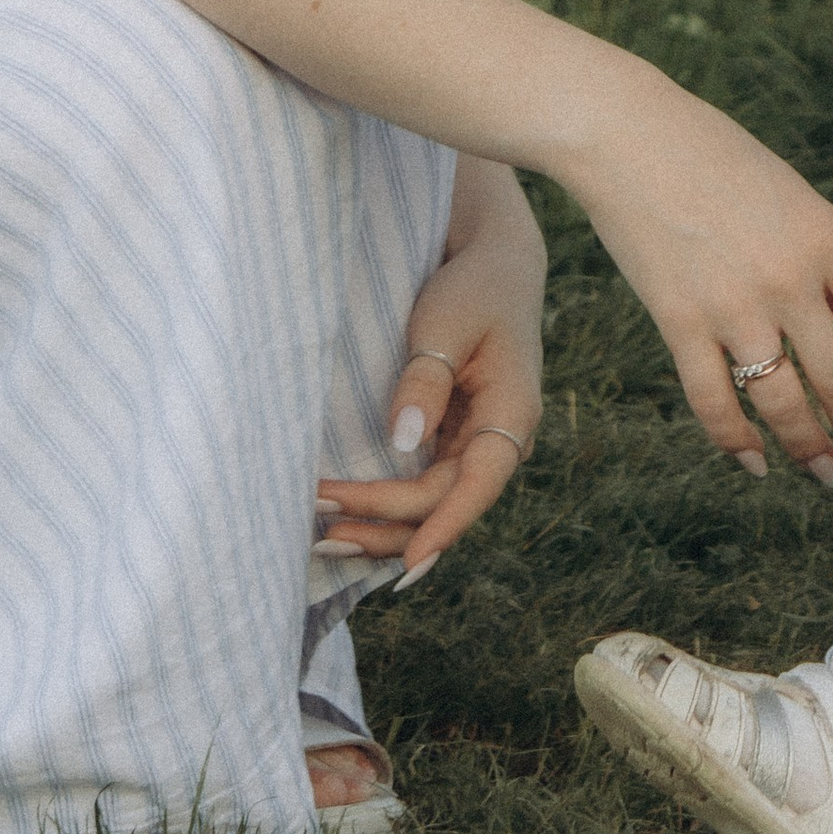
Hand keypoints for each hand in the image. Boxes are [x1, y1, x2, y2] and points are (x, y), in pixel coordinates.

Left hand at [313, 173, 545, 581]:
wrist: (494, 266)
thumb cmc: (471, 289)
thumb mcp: (445, 324)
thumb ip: (425, 381)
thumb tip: (404, 443)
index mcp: (511, 415)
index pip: (477, 486)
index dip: (442, 528)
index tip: (407, 568)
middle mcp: (499, 442)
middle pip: (442, 503)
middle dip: (385, 522)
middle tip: (321, 527)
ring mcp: (475, 445)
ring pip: (431, 506)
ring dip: (382, 526)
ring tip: (323, 539)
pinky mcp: (453, 441)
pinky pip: (424, 488)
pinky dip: (387, 507)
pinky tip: (348, 521)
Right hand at [565, 78, 832, 496]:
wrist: (626, 133)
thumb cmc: (717, 161)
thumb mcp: (794, 200)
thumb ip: (827, 266)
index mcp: (828, 236)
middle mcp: (789, 277)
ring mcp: (732, 303)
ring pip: (785, 405)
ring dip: (811, 452)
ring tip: (827, 478)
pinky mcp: (678, 320)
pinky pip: (715, 402)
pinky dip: (737, 442)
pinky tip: (755, 462)